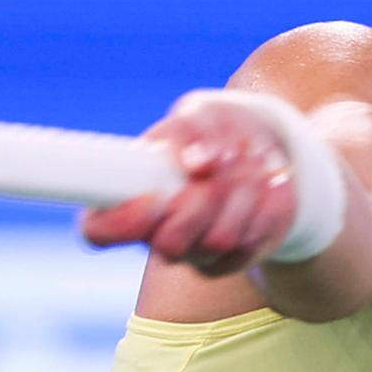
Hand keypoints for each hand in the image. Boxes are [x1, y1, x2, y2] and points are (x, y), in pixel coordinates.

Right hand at [79, 90, 300, 276]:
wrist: (261, 147)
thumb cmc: (214, 130)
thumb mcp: (200, 113)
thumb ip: (190, 131)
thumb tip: (195, 162)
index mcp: (129, 199)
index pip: (99, 230)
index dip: (122, 222)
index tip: (155, 195)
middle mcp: (158, 234)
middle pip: (169, 246)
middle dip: (202, 201)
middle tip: (223, 160)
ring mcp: (197, 253)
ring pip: (218, 242)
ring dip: (241, 193)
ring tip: (253, 156)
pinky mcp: (236, 259)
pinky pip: (254, 244)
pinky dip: (268, 205)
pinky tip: (272, 178)